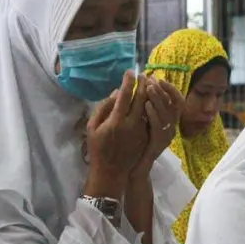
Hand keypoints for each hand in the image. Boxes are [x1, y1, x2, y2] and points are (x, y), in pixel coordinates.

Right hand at [85, 72, 148, 198]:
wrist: (111, 171)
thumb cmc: (98, 149)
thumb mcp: (93, 128)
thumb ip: (103, 108)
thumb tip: (115, 93)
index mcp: (116, 120)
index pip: (125, 95)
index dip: (128, 82)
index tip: (130, 72)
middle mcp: (131, 124)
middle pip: (141, 99)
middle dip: (143, 85)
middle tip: (144, 75)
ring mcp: (141, 131)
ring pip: (149, 108)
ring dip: (150, 95)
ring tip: (150, 85)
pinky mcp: (147, 137)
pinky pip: (151, 118)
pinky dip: (152, 107)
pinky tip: (151, 101)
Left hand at [130, 77, 184, 178]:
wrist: (134, 166)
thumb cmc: (137, 143)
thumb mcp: (143, 121)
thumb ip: (147, 106)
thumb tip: (144, 86)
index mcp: (169, 121)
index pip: (178, 101)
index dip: (171, 89)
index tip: (158, 78)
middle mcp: (172, 127)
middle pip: (174, 105)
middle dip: (163, 91)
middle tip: (152, 81)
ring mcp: (167, 136)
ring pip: (167, 114)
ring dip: (158, 100)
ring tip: (149, 89)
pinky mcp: (159, 144)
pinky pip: (158, 127)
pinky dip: (153, 115)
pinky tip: (146, 106)